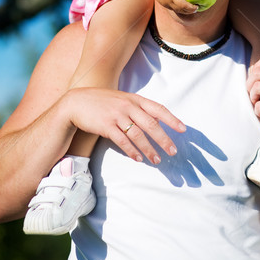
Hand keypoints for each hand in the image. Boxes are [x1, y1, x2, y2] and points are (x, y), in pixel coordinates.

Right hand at [65, 88, 185, 164]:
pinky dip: (132, 151)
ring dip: (149, 149)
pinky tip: (138, 159)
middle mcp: (128, 106)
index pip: (158, 108)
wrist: (77, 102)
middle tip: (173, 151)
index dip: (172, 119)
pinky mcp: (106, 126)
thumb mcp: (122, 99)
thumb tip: (154, 121)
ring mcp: (117, 115)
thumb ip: (137, 107)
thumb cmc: (102, 102)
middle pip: (151, 124)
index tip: (183, 129)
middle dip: (164, 139)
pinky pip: (122, 140)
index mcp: (135, 99)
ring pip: (138, 135)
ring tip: (157, 160)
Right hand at [145, 0, 202, 13]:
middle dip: (191, 7)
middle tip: (198, 6)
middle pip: (183, 4)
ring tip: (195, 10)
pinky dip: (181, 11)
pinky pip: (174, 9)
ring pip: (179, 9)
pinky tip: (187, 10)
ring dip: (187, 11)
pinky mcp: (164, 4)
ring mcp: (167, 1)